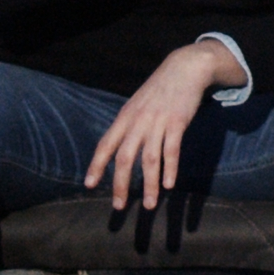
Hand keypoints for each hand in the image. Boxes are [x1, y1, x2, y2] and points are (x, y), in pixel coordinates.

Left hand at [85, 41, 246, 207]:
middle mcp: (138, 121)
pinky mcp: (177, 123)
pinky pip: (172, 150)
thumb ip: (128, 125)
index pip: (105, 144)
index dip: (96, 165)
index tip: (89, 184)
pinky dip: (170, 169)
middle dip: (120, 184)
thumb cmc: (159, 89)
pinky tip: (169, 185)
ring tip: (150, 205)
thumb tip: (118, 149)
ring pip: (150, 159)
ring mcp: (158, 122)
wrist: (184, 68)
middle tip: (119, 206)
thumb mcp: (137, 104)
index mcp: (125, 117)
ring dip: (150, 184)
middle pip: (124, 157)